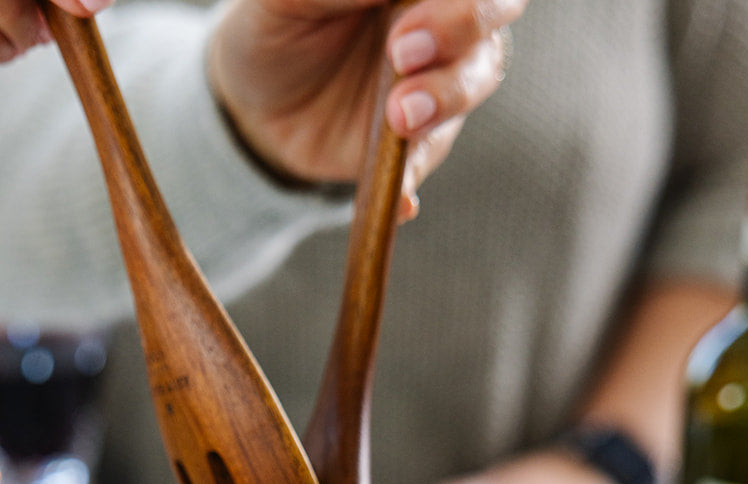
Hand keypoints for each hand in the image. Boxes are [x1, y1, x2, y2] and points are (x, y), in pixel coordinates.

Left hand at [207, 0, 524, 197]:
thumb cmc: (274, 29)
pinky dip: (414, 179)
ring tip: (399, 116)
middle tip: (403, 54)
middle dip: (463, 27)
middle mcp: (440, 19)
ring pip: (475, 80)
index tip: (404, 21)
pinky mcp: (419, 142)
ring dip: (445, 96)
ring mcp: (437, 81)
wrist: (254, 106)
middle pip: (493, 10)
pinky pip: (429, 158)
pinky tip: (402, 201)